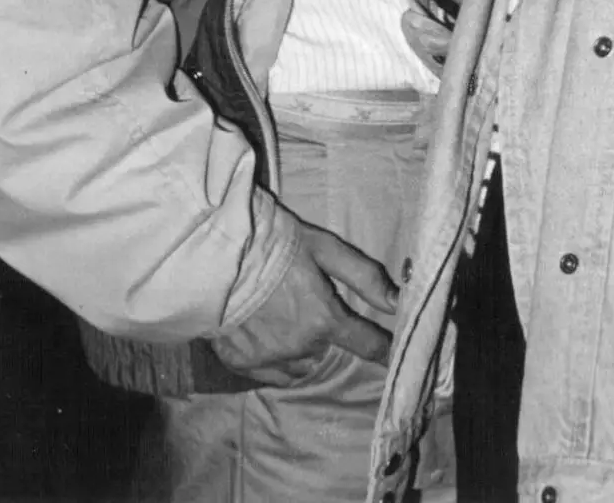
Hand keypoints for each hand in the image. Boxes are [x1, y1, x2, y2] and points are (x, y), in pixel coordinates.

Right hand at [211, 219, 397, 386]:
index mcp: (323, 319)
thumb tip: (398, 300)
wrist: (214, 254)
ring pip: (300, 361)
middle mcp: (300, 348)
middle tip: (303, 298)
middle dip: (321, 327)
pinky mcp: (240, 365)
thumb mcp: (324, 249)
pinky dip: (273, 355)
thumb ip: (364, 276)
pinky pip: (272, 371)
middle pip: (325, 346)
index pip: (367, 344)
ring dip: (299, 344)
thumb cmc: (273, 243)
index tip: (394, 354)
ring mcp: (268, 360)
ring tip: (280, 312)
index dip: (384, 348)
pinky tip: (262, 328)